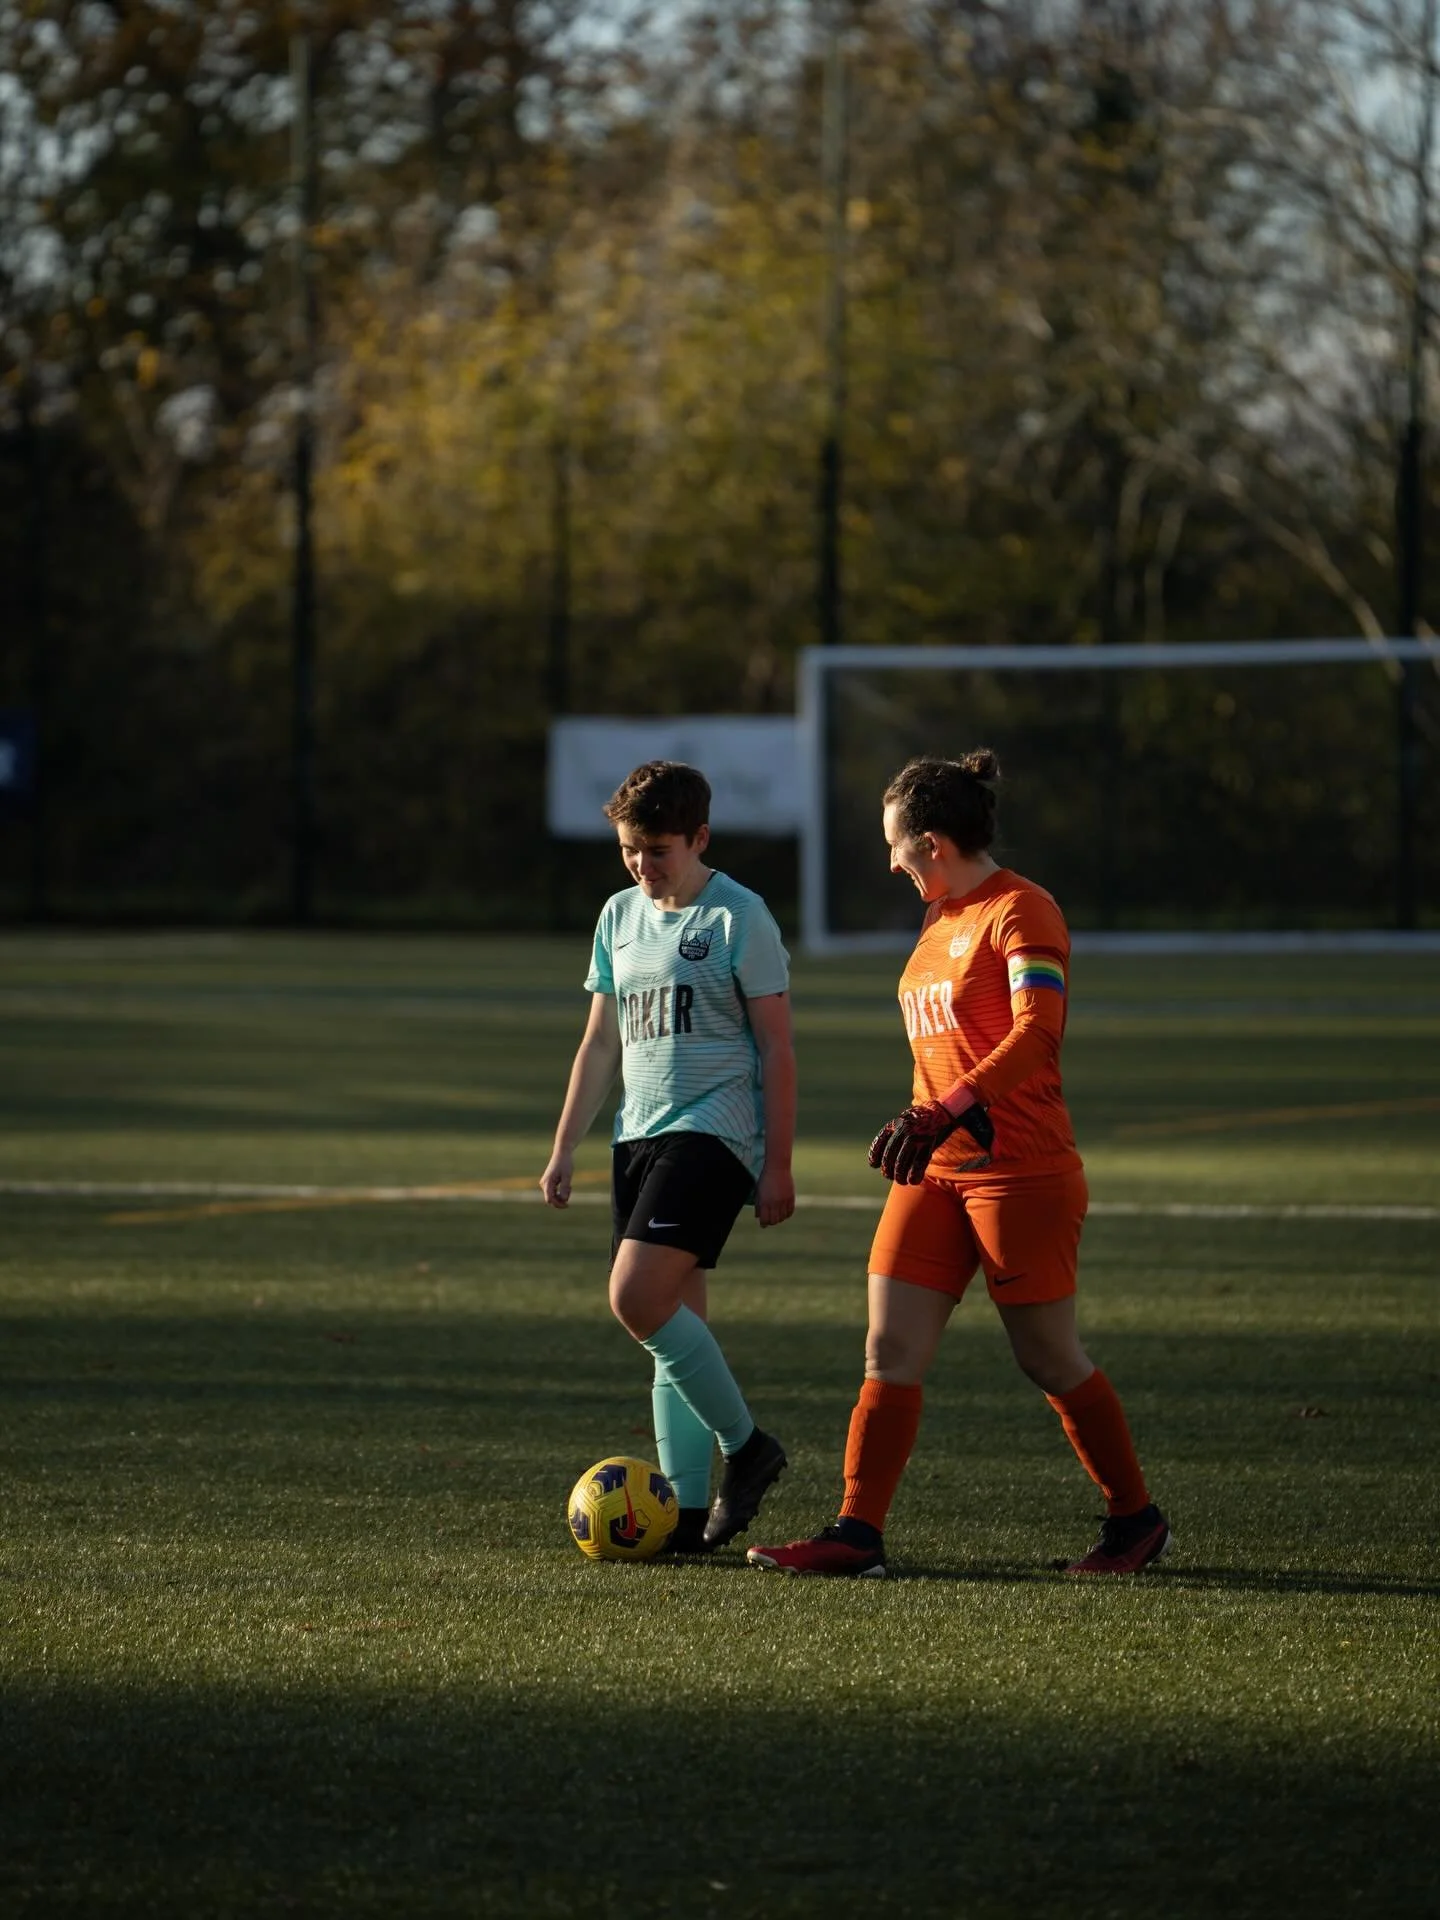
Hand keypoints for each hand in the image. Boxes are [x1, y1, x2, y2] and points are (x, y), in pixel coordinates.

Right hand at [539, 1150, 573, 1207]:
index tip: (568, 1205)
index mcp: (547, 1183)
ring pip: (553, 1196)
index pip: (550, 1199)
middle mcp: (544, 1184)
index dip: (558, 1204)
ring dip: (562, 1195)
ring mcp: (545, 1183)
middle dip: (561, 1199)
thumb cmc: (565, 1163)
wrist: (562, 1153)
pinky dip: (561, 1191)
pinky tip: (567, 1184)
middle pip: (551, 1199)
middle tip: (570, 1190)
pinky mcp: (548, 1182)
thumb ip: (565, 1188)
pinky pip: (554, 1191)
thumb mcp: (567, 1176)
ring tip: (570, 1186)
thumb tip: (564, 1200)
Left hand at [754, 1165, 795, 1227]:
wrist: (777, 1167)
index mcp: (765, 1202)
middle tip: (769, 1220)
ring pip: (783, 1217)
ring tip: (777, 1216)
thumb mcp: (758, 1191)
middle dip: (771, 1222)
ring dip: (779, 1219)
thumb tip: (757, 1216)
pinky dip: (787, 1214)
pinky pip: (790, 1211)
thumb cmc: (765, 1179)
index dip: (764, 1224)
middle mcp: (775, 1203)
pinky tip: (784, 1213)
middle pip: (774, 1221)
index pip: (765, 1220)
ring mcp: (784, 1201)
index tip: (763, 1224)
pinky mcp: (791, 1197)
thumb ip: (758, 1205)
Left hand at [867, 1100, 993, 1182]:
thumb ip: (894, 1135)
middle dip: (888, 1170)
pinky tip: (913, 1181)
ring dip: (900, 1176)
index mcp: (895, 1124)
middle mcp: (903, 1131)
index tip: (874, 1165)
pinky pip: (918, 1164)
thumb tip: (882, 1158)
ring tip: (901, 1181)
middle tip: (889, 1176)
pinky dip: (914, 1175)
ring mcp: (915, 1138)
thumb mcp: (904, 1121)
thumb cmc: (920, 1120)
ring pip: (902, 1163)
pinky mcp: (927, 1145)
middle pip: (890, 1157)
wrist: (941, 1111)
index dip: (875, 1155)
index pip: (880, 1142)